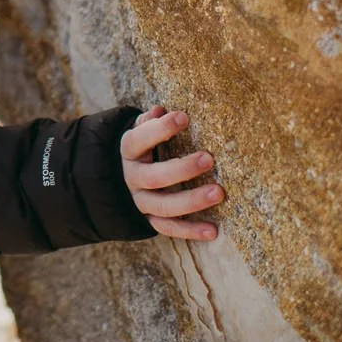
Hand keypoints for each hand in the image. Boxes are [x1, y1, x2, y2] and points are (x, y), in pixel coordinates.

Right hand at [121, 105, 223, 240]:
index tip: (183, 118)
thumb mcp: (141, 131)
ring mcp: (141, 201)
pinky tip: (213, 230)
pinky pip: (169, 228)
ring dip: (192, 200)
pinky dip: (190, 231)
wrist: (122, 177)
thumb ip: (149, 122)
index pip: (138, 140)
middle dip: (182, 169)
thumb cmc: (144, 148)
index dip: (159, 129)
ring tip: (219, 192)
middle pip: (154, 177)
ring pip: (164, 206)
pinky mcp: (151, 220)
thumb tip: (160, 111)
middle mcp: (133, 178)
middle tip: (209, 158)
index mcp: (129, 152)